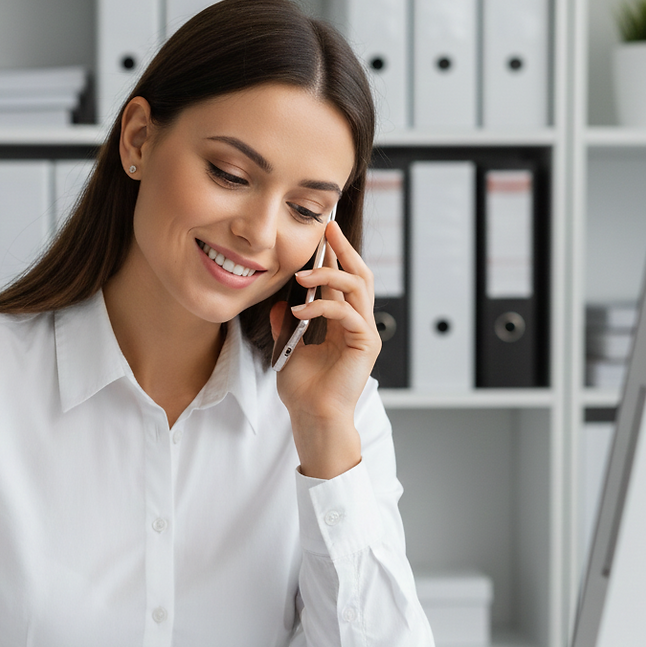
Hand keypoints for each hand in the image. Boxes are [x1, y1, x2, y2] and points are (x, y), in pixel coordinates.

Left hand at [270, 218, 381, 478]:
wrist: (312, 416)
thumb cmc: (303, 390)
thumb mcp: (288, 349)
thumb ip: (286, 325)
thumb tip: (280, 304)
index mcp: (343, 323)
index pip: (342, 281)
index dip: (334, 256)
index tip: (322, 233)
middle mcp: (358, 323)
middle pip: (359, 275)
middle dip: (344, 250)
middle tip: (328, 230)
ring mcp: (364, 333)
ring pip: (358, 288)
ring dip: (330, 276)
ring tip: (302, 277)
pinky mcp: (365, 344)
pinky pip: (348, 314)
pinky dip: (323, 307)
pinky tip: (300, 311)